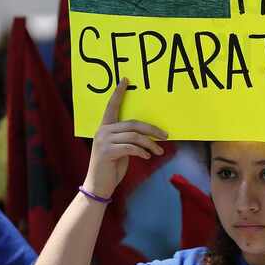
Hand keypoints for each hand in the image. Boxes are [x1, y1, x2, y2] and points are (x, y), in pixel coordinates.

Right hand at [83, 78, 166, 198]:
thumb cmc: (112, 165)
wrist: (98, 185)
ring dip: (150, 144)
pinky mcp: (107, 152)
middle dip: (152, 129)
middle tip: (166, 136)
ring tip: (159, 151)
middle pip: (133, 124)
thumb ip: (128, 138)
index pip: (112, 106)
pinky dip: (142, 152)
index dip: (118, 93)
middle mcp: (103, 131)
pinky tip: (147, 157)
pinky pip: (131, 148)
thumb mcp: (121, 149)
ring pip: (135, 136)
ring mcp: (103, 141)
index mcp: (105, 127)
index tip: (125, 80)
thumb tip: (149, 133)